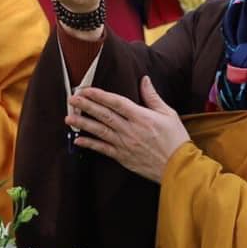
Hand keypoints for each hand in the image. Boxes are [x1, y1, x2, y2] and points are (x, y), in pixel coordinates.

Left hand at [66, 78, 189, 181]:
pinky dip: (90, 144)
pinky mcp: (123, 157)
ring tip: (69, 117)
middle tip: (71, 99)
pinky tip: (78, 140)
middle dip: (86, 106)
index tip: (86, 89)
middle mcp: (130, 130)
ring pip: (100, 131)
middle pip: (104, 115)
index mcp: (142, 117)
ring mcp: (125, 144)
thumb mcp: (168, 114)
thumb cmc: (176, 139)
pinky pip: (103, 149)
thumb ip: (153, 97)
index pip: (116, 102)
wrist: (178, 167)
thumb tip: (144, 79)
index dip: (99, 95)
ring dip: (83, 123)